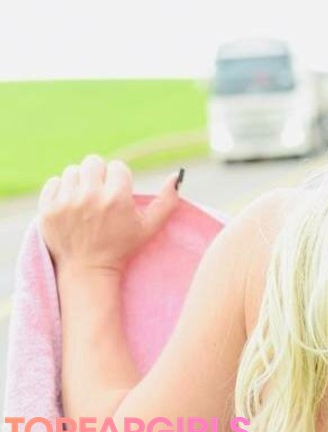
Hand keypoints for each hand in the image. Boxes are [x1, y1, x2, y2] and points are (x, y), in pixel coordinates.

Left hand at [38, 155, 182, 275]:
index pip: (117, 166)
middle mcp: (90, 197)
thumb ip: (167, 201)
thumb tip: (176, 176)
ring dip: (80, 182)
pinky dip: (61, 190)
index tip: (117, 193)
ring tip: (85, 199)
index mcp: (117, 199)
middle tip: (100, 192)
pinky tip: (70, 204)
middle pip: (93, 162)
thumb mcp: (149, 226)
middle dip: (99, 174)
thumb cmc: (121, 247)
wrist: (87, 269)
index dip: (119, 178)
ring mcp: (66, 203)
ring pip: (73, 171)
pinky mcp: (48, 209)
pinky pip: (53, 182)